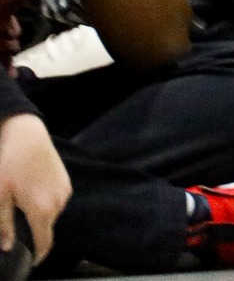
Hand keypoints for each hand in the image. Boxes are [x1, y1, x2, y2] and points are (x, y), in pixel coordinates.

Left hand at [0, 113, 68, 263]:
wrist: (27, 136)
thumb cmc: (10, 164)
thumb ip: (4, 225)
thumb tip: (7, 246)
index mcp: (42, 210)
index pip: (44, 243)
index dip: (37, 255)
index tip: (30, 260)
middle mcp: (58, 203)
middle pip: (46, 228)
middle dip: (33, 230)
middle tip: (16, 220)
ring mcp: (64, 191)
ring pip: (51, 214)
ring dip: (39, 215)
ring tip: (21, 201)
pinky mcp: (65, 182)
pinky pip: (56, 200)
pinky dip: (45, 202)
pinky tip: (31, 190)